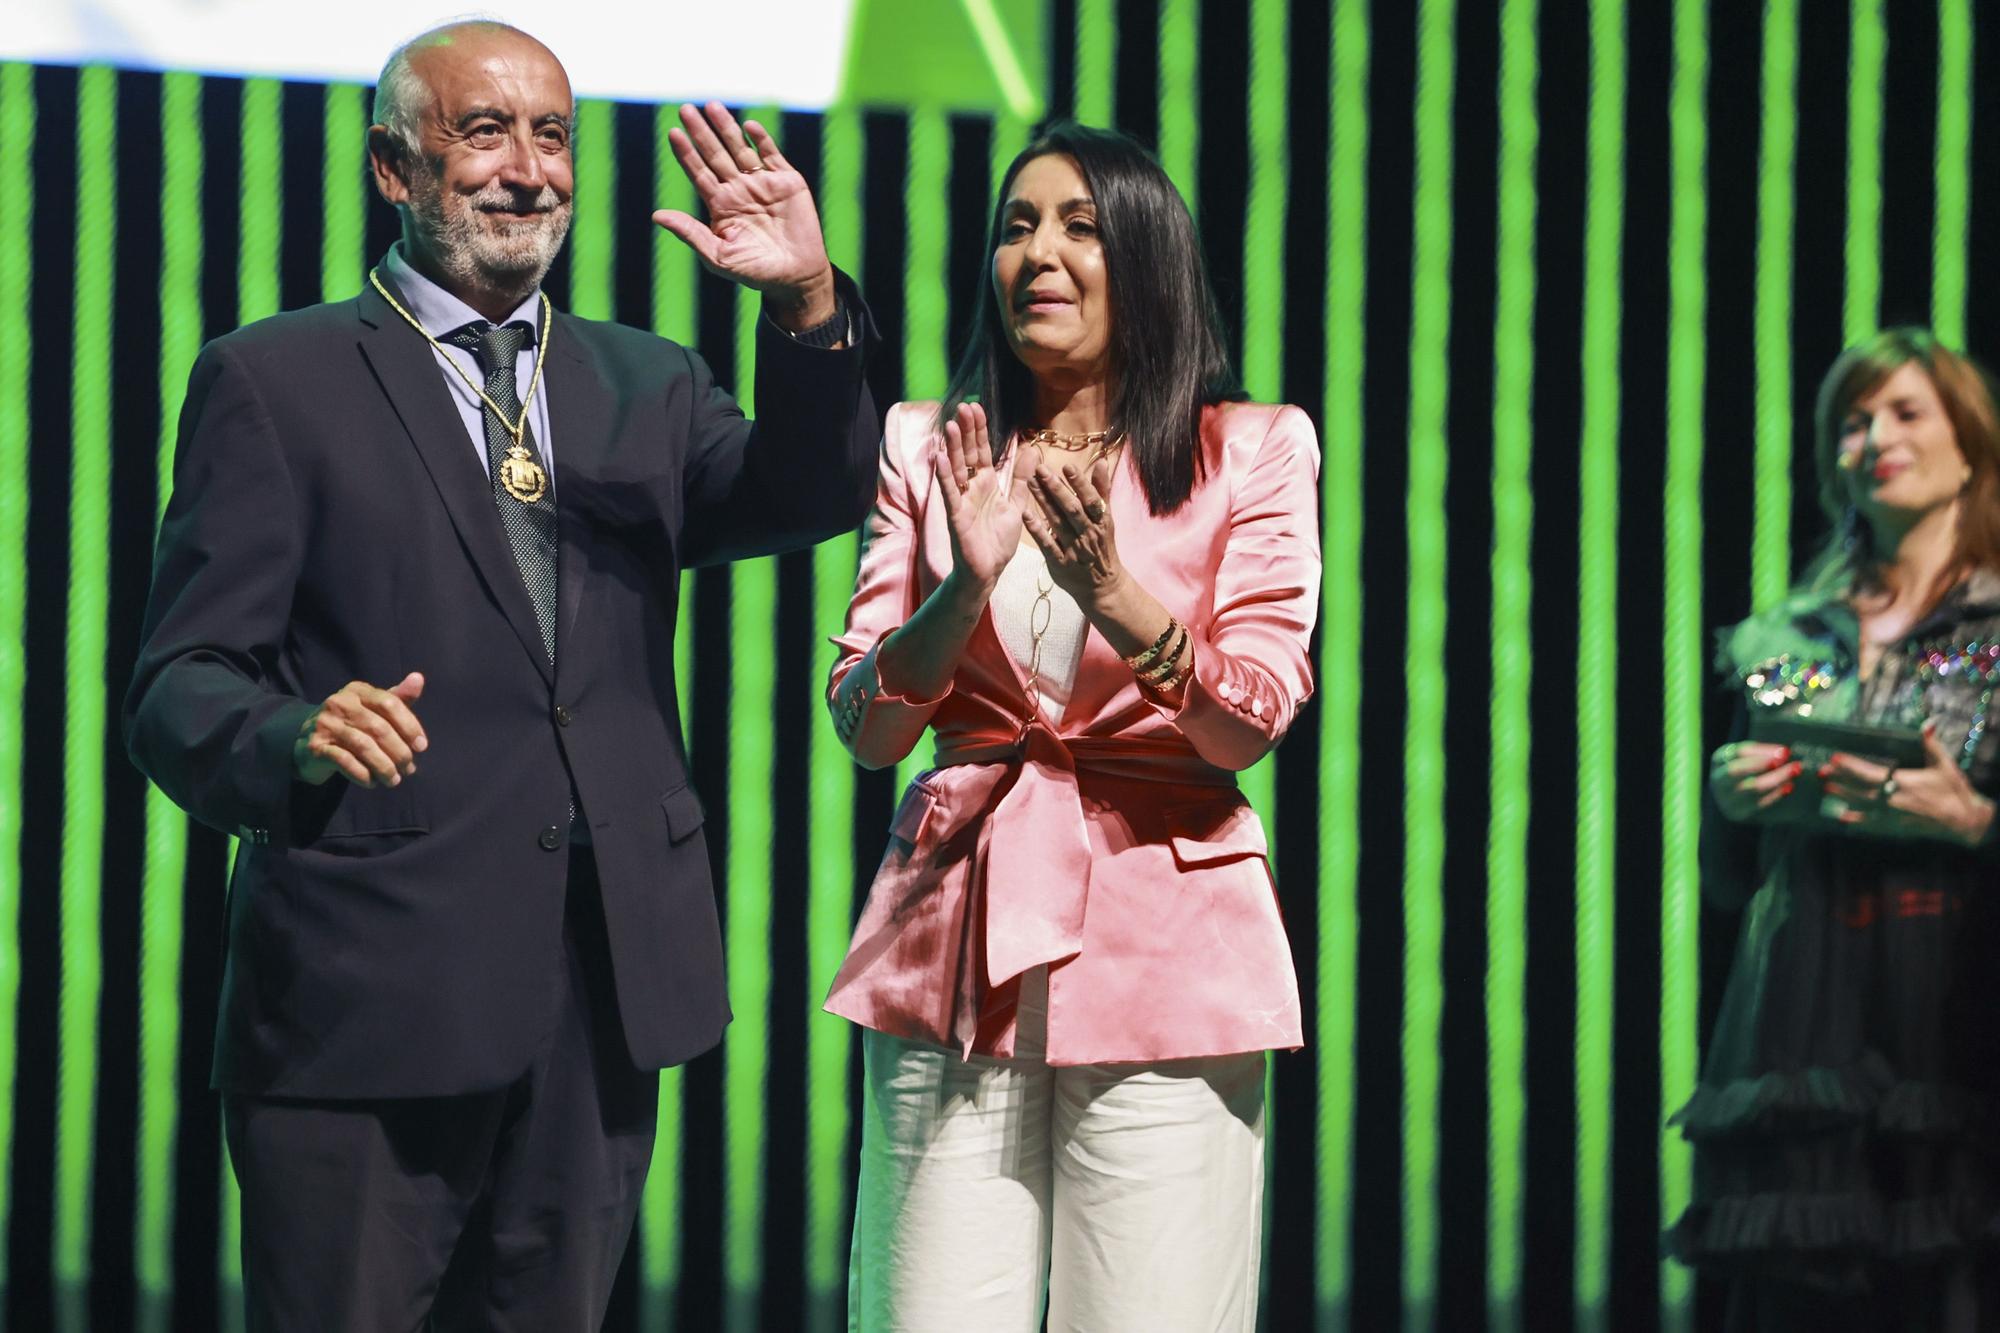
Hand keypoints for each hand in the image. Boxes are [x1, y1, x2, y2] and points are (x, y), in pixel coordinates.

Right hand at [294, 672, 427, 788]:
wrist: (307, 740)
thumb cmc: (351, 724)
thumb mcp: (374, 708)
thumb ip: (398, 697)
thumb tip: (419, 678)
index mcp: (358, 690)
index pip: (389, 703)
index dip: (410, 726)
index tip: (422, 746)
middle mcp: (340, 703)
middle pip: (379, 728)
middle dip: (399, 752)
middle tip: (409, 769)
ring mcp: (326, 724)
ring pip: (364, 746)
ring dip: (384, 767)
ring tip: (394, 780)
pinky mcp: (316, 746)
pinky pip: (346, 762)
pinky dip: (363, 774)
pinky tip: (372, 782)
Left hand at [653, 102, 835, 326]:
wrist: (796, 277)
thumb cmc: (755, 272)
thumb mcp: (718, 256)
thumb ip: (690, 233)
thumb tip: (657, 215)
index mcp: (720, 205)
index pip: (698, 173)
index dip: (686, 153)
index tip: (673, 133)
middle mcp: (739, 189)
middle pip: (715, 154)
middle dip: (701, 132)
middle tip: (685, 109)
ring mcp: (763, 183)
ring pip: (740, 148)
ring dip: (726, 127)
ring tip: (711, 106)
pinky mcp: (788, 182)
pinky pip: (772, 155)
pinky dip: (761, 140)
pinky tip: (748, 126)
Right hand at [933, 403, 1026, 589]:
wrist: (989, 571)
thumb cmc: (998, 542)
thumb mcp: (1016, 506)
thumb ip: (1022, 480)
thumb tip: (1031, 451)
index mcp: (987, 485)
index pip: (982, 451)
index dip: (980, 431)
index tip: (977, 408)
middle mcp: (972, 488)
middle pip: (968, 454)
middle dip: (966, 431)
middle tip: (964, 406)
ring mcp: (961, 500)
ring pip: (956, 468)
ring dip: (952, 447)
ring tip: (949, 424)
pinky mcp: (955, 515)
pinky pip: (950, 492)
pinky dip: (944, 475)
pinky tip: (939, 457)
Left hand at [1024, 454, 1125, 607]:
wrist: (1102, 585)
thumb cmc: (1102, 545)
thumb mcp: (1106, 518)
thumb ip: (1101, 490)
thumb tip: (1102, 461)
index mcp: (1101, 521)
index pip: (1091, 500)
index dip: (1080, 484)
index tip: (1066, 466)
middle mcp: (1088, 534)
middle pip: (1071, 509)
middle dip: (1056, 489)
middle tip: (1040, 470)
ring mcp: (1073, 550)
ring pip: (1057, 523)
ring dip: (1043, 502)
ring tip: (1030, 482)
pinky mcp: (1059, 563)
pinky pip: (1047, 545)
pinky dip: (1037, 530)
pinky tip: (1025, 514)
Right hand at [1708, 740, 1804, 822]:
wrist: (1738, 799)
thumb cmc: (1748, 771)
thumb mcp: (1749, 758)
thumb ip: (1762, 754)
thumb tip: (1783, 753)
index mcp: (1719, 760)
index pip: (1739, 752)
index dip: (1762, 751)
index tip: (1785, 751)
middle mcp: (1718, 780)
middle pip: (1736, 770)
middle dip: (1762, 764)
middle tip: (1786, 760)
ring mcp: (1726, 799)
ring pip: (1751, 788)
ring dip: (1775, 778)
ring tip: (1795, 771)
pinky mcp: (1738, 813)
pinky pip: (1758, 803)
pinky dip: (1775, 794)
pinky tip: (1789, 787)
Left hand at [1818, 719, 1996, 845]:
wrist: (1964, 820)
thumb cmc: (1954, 790)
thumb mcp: (1944, 765)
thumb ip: (1932, 745)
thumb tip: (1927, 725)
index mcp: (1904, 783)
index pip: (1871, 772)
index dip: (1851, 765)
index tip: (1835, 757)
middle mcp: (1895, 800)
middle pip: (1861, 789)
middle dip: (1841, 780)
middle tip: (1822, 773)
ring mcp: (1894, 816)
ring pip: (1863, 806)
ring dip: (1844, 797)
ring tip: (1827, 790)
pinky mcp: (1897, 827)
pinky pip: (1872, 824)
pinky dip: (1857, 821)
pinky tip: (1843, 818)